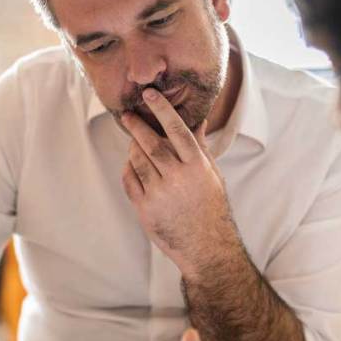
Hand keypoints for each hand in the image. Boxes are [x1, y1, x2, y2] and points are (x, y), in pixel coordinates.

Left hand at [121, 88, 242, 275]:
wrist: (206, 247)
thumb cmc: (212, 207)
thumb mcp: (212, 175)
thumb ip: (200, 147)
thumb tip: (199, 120)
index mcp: (197, 166)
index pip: (177, 129)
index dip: (162, 109)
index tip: (150, 94)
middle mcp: (178, 178)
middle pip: (151, 143)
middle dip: (137, 126)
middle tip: (128, 115)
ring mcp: (159, 194)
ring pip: (137, 160)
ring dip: (132, 147)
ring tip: (133, 141)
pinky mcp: (145, 209)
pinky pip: (129, 180)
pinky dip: (128, 169)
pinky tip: (131, 164)